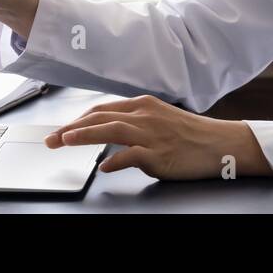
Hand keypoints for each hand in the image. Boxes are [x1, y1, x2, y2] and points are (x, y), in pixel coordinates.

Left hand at [46, 96, 272, 179]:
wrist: (221, 143)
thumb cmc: (192, 135)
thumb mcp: (161, 121)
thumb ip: (135, 126)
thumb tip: (110, 138)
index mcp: (143, 105)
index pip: (101, 109)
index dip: (78, 120)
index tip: (61, 130)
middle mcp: (144, 115)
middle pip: (99, 117)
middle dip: (71, 128)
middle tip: (51, 139)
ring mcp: (151, 133)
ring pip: (109, 130)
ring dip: (83, 135)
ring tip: (64, 142)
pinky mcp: (159, 153)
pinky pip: (130, 155)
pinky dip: (114, 161)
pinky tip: (103, 167)